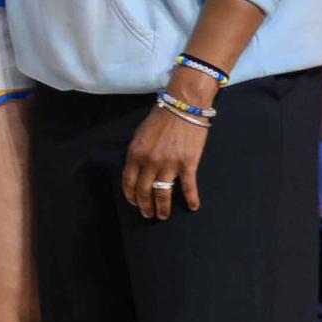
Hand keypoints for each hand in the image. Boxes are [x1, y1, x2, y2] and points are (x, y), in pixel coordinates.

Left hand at [123, 103, 208, 218]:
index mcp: (135, 154)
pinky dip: (191, 199)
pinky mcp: (188, 164)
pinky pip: (188, 186)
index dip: (131, 196)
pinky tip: (192, 207)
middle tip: (147, 214)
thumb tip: (137, 169)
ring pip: (162, 194)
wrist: (183, 105)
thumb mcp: (140, 135)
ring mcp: (169, 164)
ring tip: (163, 216)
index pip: (128, 182)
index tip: (134, 203)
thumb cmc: (161, 117)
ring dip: (162, 208)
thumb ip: (138, 153)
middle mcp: (150, 162)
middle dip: (145, 206)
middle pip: (144, 191)